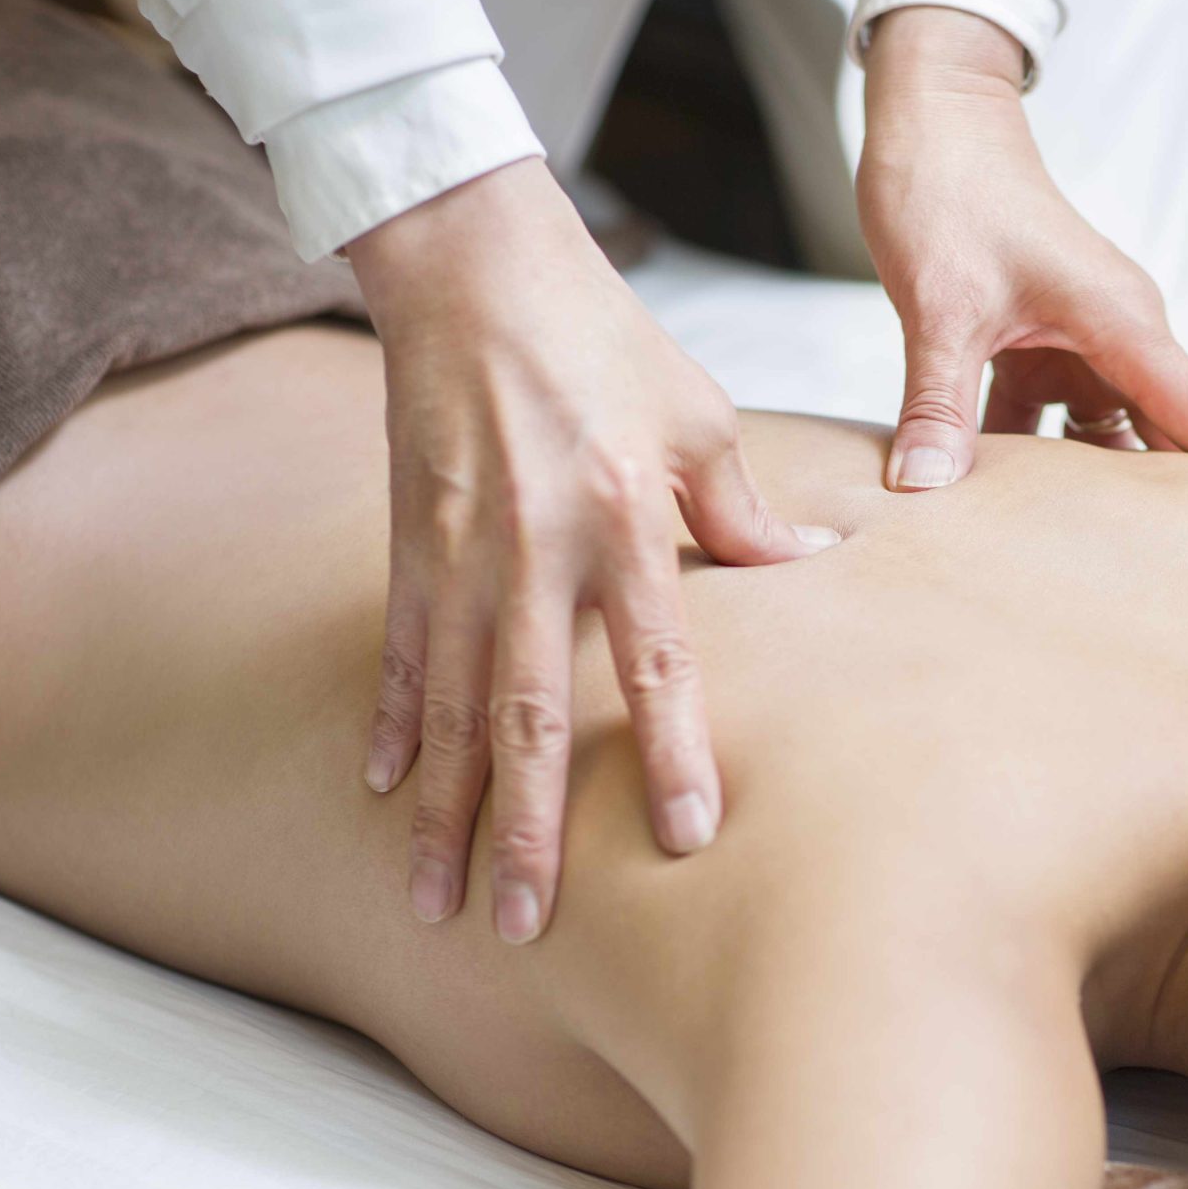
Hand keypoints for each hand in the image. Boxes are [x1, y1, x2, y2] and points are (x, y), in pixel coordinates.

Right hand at [345, 160, 837, 943]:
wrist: (472, 263)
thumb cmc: (601, 335)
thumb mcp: (699, 415)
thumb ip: (744, 510)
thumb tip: (810, 562)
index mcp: (623, 518)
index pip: (658, 661)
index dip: (675, 754)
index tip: (686, 840)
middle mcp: (533, 549)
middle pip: (528, 715)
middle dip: (525, 829)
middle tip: (522, 925)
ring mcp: (459, 552)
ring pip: (446, 706)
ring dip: (441, 809)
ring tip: (432, 898)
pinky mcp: (409, 541)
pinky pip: (395, 651)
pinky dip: (387, 722)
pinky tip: (378, 789)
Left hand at [855, 9, 1187, 489]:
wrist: (933, 120)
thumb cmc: (949, 190)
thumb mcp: (937, 305)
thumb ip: (935, 402)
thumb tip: (924, 488)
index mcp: (1120, 322)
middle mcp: (1117, 337)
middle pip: (1177, 436)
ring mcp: (1084, 344)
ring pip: (1113, 440)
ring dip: (1108, 497)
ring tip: (1125, 577)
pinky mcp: (1044, 348)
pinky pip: (1055, 423)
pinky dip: (1037, 467)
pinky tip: (1014, 519)